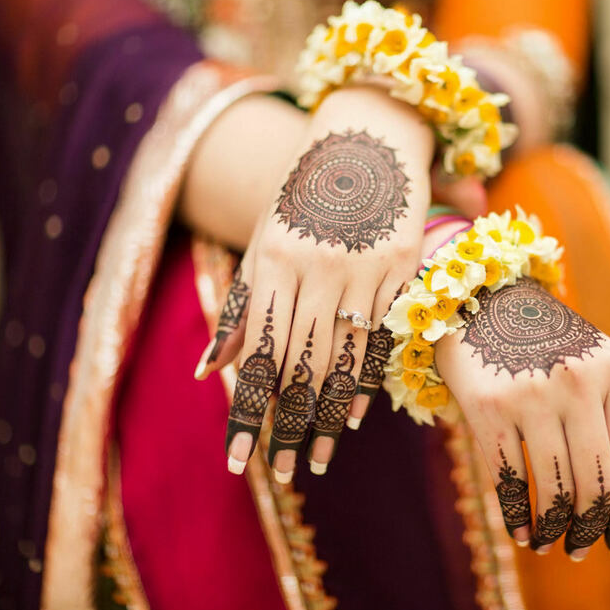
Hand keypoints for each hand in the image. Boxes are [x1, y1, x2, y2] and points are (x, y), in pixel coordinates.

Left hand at [195, 86, 432, 481]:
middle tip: (279, 472)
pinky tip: (351, 418)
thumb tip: (207, 371)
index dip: (248, 411)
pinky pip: (382, 336)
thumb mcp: (262, 242)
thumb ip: (241, 307)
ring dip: (324, 417)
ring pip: (342, 359)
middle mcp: (318, 267)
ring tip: (312, 461)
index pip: (257, 352)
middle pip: (299, 365)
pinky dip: (366, 381)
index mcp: (274, 259)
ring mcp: (364, 267)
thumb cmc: (304, 196)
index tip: (239, 459)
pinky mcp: (402, 267)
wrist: (366, 137)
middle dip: (285, 425)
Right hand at [434, 279, 609, 559]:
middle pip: (597, 483)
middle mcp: (579, 380)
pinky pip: (509, 479)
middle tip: (579, 550)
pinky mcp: (488, 406)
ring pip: (555, 487)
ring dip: (554, 529)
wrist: (480, 301)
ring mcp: (532, 392)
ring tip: (550, 544)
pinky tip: (521, 532)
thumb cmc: (545, 345)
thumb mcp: (595, 374)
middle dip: (590, 528)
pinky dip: (517, 516)